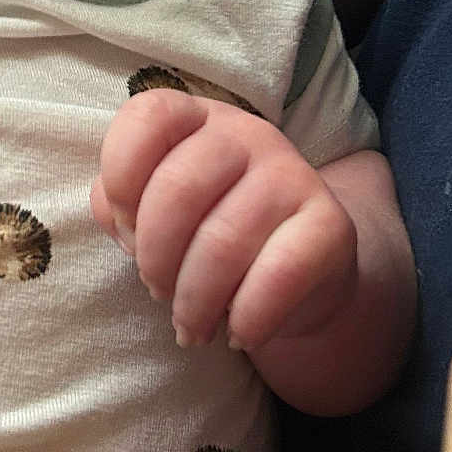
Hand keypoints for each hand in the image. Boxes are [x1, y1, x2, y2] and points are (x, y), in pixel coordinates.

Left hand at [90, 89, 356, 353]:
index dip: (121, 179)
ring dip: (194, 302)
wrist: (302, 269)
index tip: (126, 232)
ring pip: (223, 242)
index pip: (148, 118)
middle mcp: (247, 134)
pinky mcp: (332, 225)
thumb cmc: (206, 231)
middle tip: (157, 291)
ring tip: (190, 325)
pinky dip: (247, 318)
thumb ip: (118, 203)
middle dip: (154, 259)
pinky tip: (239, 333)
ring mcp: (293, 174)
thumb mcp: (155, 208)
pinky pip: (278, 276)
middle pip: (177, 189)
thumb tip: (121, 222)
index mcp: (196, 118)